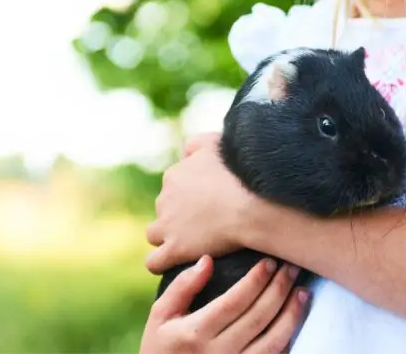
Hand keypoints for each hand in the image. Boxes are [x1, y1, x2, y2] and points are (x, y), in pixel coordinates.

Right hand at [139, 255, 309, 353]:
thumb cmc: (160, 346)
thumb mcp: (160, 316)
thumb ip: (182, 287)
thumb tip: (207, 259)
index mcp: (195, 333)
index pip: (234, 302)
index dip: (255, 281)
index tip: (269, 262)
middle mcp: (217, 353)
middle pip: (258, 318)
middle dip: (279, 290)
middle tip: (291, 269)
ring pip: (272, 342)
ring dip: (292, 316)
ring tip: (302, 293)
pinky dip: (287, 340)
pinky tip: (294, 321)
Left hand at [145, 133, 254, 273]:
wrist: (251, 205)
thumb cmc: (240, 174)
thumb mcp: (216, 143)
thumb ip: (195, 143)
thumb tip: (185, 151)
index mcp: (174, 175)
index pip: (173, 186)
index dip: (188, 195)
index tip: (208, 202)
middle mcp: (165, 198)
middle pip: (165, 209)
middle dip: (179, 215)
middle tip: (206, 222)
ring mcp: (167, 225)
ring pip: (155, 234)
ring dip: (169, 237)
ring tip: (191, 243)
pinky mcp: (174, 249)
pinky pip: (154, 262)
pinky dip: (162, 263)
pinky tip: (176, 263)